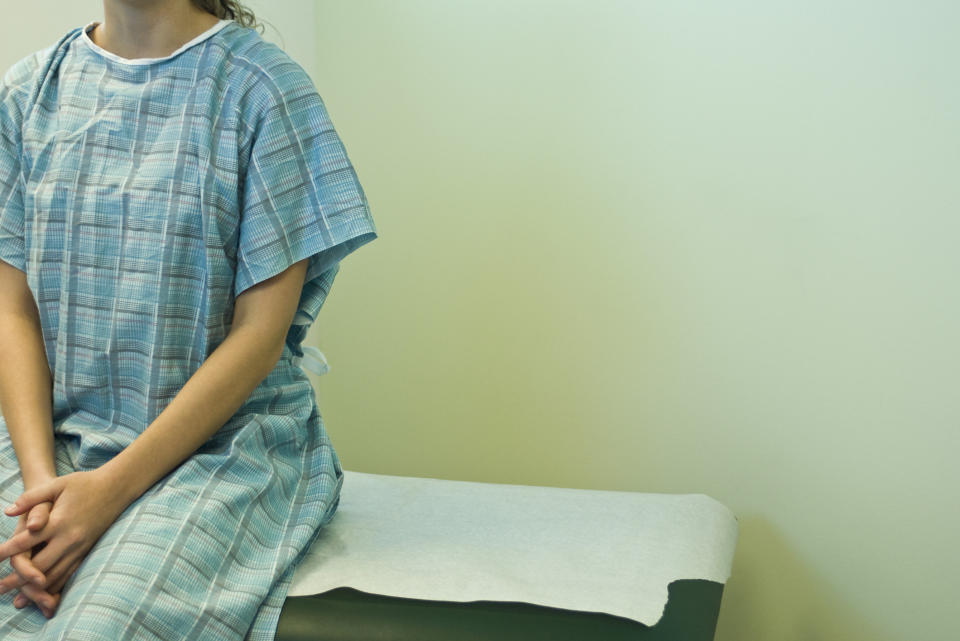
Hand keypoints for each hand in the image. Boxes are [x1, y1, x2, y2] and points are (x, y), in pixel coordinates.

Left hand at [0, 470, 130, 616]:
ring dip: (34, 589)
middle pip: (38, 566)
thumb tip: (8, 511)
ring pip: (54, 575)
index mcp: (58, 521)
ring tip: (17, 600)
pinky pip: (69, 574)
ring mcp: (79, 547)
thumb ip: (31, 497)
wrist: (116, 488)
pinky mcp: (86, 551)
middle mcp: (69, 538)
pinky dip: (54, 586)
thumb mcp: (57, 484)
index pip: (26, 541)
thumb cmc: (84, 484)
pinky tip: (43, 593)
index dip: (6, 551)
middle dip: (16, 579)